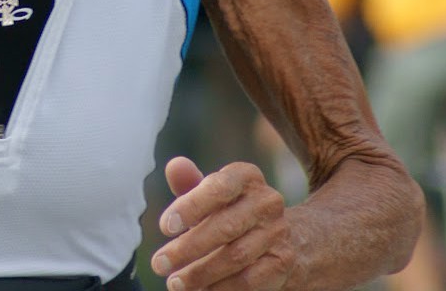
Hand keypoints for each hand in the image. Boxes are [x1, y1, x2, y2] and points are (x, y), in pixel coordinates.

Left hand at [151, 157, 293, 290]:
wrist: (286, 237)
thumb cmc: (234, 212)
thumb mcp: (212, 195)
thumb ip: (190, 184)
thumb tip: (174, 166)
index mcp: (247, 177)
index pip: (219, 187)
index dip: (191, 206)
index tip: (165, 227)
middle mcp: (267, 202)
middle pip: (226, 226)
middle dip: (188, 248)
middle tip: (160, 263)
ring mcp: (278, 233)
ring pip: (236, 256)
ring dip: (201, 273)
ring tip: (175, 282)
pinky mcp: (282, 263)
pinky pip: (249, 280)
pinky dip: (222, 288)